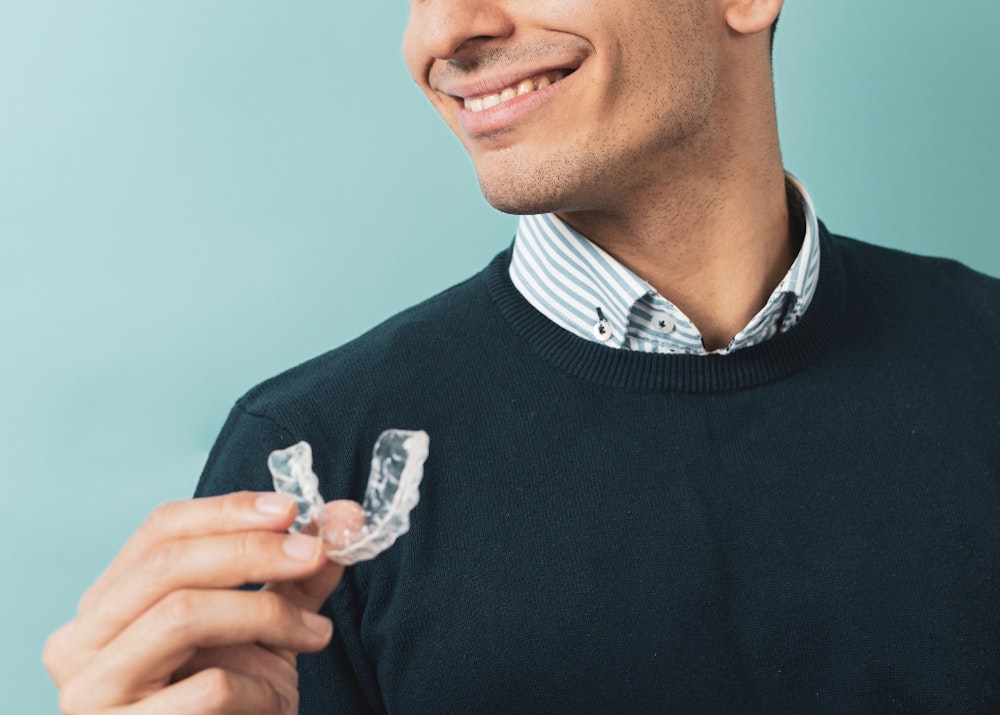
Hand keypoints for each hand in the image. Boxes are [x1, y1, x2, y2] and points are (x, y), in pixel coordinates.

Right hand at [44, 492, 363, 713]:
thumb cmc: (235, 702)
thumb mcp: (266, 627)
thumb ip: (299, 573)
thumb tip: (347, 515)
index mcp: (108, 603)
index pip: (160, 529)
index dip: (229, 510)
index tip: (292, 509)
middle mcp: (81, 642)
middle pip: (168, 565)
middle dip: (253, 551)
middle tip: (315, 553)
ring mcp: (93, 692)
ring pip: (182, 616)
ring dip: (265, 613)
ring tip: (315, 633)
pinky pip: (208, 688)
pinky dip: (260, 686)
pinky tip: (278, 701)